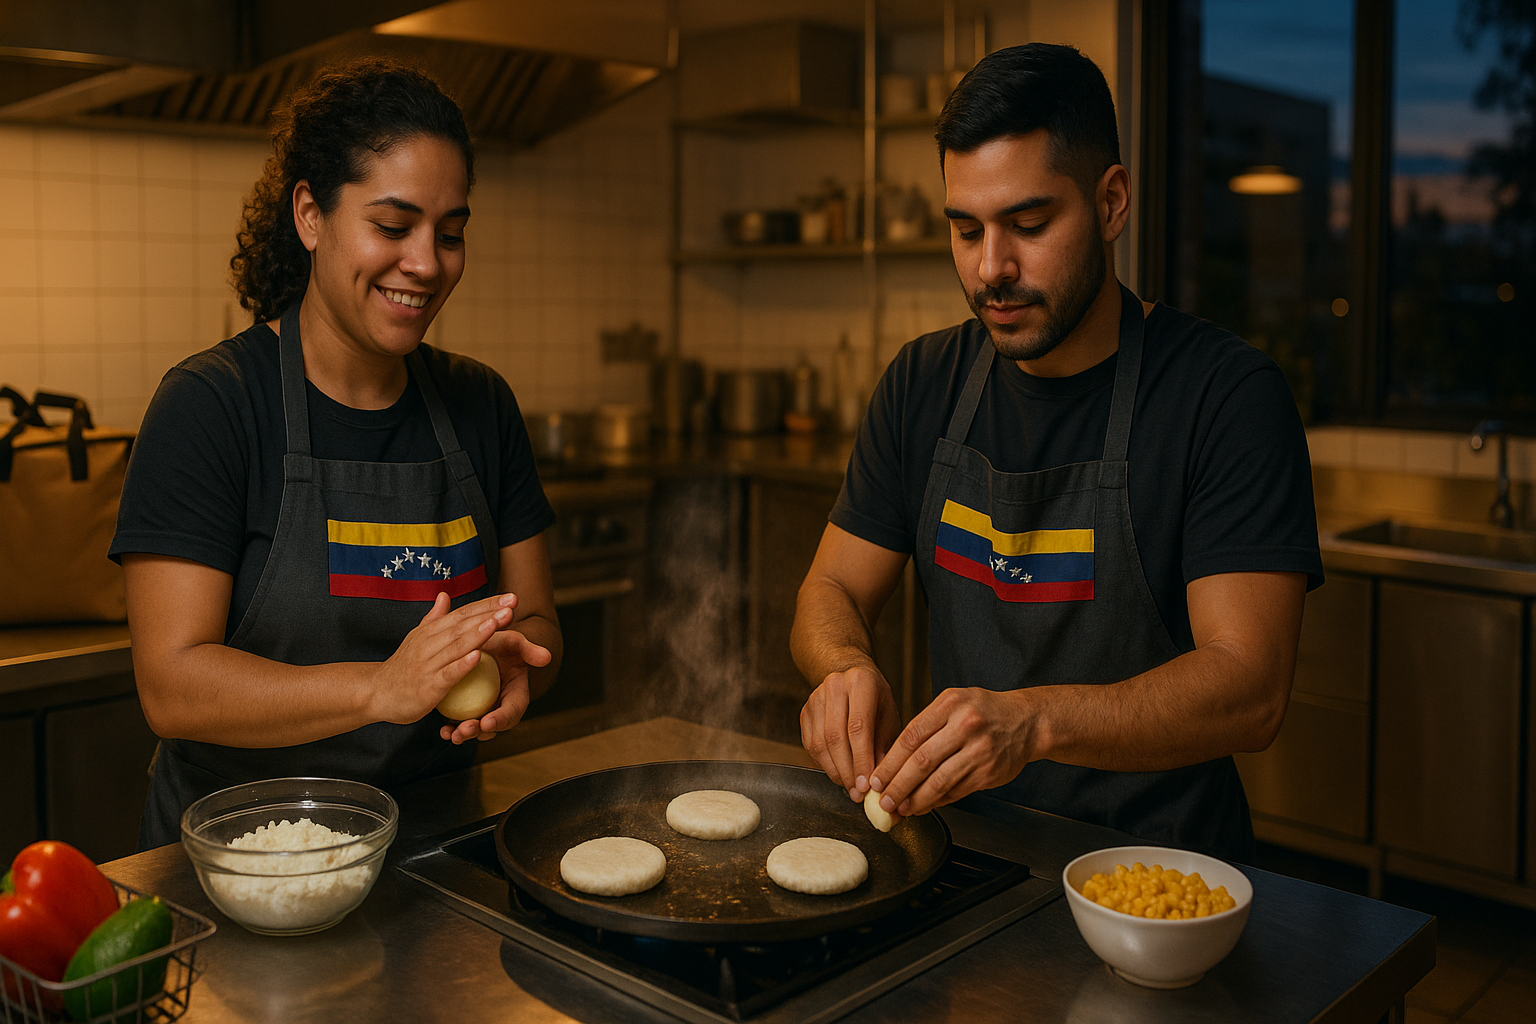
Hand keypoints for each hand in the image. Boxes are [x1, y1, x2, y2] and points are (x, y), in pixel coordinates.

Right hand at [374, 592, 515, 724]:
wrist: (374, 693)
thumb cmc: (401, 668)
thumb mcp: (416, 639)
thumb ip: (433, 618)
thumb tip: (444, 594)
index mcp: (430, 631)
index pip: (463, 614)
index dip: (487, 604)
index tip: (511, 597)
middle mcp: (429, 644)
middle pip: (463, 625)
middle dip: (489, 613)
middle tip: (513, 603)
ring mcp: (428, 664)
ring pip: (457, 646)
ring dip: (479, 632)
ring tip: (500, 620)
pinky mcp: (427, 687)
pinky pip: (447, 675)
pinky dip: (462, 665)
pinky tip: (478, 657)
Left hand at [439, 607, 552, 743]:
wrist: (487, 647)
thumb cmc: (502, 645)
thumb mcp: (514, 643)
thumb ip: (529, 650)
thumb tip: (546, 657)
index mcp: (516, 695)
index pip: (512, 711)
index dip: (501, 719)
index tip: (487, 722)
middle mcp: (501, 707)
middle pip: (493, 725)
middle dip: (479, 731)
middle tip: (465, 730)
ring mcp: (485, 711)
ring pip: (476, 728)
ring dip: (463, 734)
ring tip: (450, 733)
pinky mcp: (469, 711)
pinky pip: (461, 723)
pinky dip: (452, 728)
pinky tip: (442, 729)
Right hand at [800, 664, 900, 801]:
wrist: (850, 674)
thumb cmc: (875, 698)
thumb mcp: (889, 715)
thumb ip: (885, 744)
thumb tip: (879, 778)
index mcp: (860, 682)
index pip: (858, 727)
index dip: (861, 759)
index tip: (866, 784)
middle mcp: (834, 687)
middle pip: (836, 737)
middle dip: (847, 770)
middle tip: (857, 793)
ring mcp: (815, 699)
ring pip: (820, 744)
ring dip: (835, 771)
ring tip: (849, 787)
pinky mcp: (805, 713)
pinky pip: (811, 746)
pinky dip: (824, 764)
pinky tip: (838, 773)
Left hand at [871, 687, 1038, 817]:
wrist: (1027, 721)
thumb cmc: (983, 712)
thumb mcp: (954, 703)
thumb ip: (926, 727)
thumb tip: (893, 763)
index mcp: (949, 704)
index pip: (910, 736)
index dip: (890, 762)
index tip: (876, 779)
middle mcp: (964, 725)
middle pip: (922, 761)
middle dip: (898, 785)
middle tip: (883, 801)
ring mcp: (979, 750)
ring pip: (939, 781)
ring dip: (916, 799)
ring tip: (900, 809)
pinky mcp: (989, 772)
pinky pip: (956, 791)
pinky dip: (937, 801)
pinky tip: (923, 806)